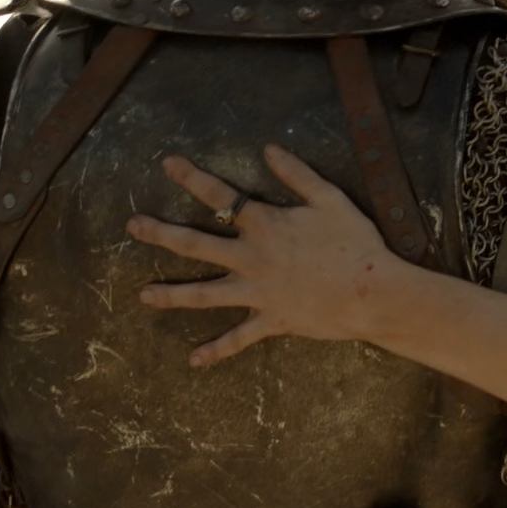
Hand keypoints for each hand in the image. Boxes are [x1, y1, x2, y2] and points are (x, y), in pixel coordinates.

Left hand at [129, 145, 404, 366]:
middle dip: (160, 234)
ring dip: (170, 295)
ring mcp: (257, 292)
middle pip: (195, 244)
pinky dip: (216, 350)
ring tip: (143, 295)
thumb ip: (297, 173)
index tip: (166, 163)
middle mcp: (251, 258)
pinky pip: (238, 338)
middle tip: (133, 226)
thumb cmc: (355, 242)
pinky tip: (193, 359)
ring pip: (203, 294)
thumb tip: (268, 148)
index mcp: (265, 225)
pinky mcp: (270, 320)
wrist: (373, 291)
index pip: (219, 197)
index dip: (191, 177)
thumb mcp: (330, 199)